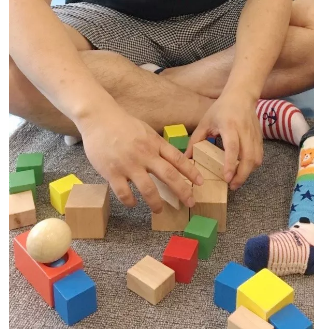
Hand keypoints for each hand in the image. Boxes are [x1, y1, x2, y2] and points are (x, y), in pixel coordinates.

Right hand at [76, 106, 202, 212]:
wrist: (99, 118)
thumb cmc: (122, 124)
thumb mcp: (145, 130)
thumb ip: (157, 145)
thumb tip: (170, 159)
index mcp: (155, 143)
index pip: (178, 159)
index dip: (191, 172)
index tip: (201, 182)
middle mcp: (145, 154)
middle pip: (169, 175)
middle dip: (183, 191)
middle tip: (191, 202)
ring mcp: (129, 164)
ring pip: (148, 189)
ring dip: (156, 203)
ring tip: (159, 210)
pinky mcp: (112, 173)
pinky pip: (124, 193)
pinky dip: (131, 201)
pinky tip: (133, 203)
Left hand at [187, 92, 262, 189]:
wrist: (242, 95)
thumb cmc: (221, 108)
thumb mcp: (205, 122)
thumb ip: (195, 140)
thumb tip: (186, 158)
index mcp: (229, 126)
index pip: (233, 147)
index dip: (230, 163)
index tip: (226, 178)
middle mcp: (244, 131)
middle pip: (248, 157)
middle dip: (242, 175)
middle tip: (232, 186)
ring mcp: (254, 135)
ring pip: (256, 159)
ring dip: (248, 173)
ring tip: (236, 181)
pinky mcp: (260, 138)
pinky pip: (259, 156)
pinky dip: (252, 166)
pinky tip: (243, 170)